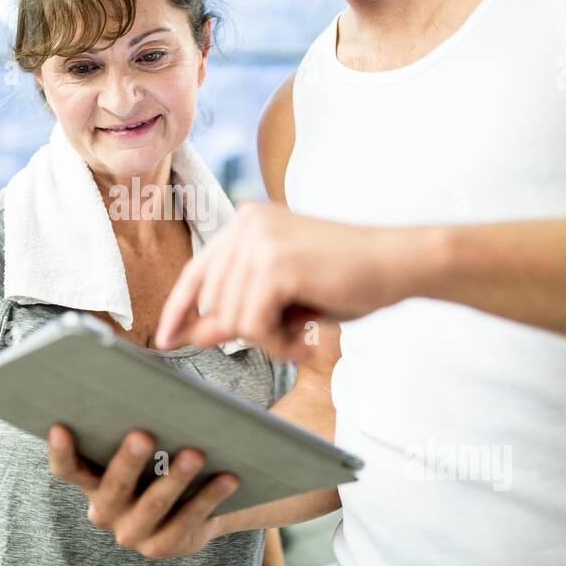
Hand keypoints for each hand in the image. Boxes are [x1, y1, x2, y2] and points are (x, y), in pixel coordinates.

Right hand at [46, 425, 239, 559]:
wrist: (193, 503)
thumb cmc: (161, 453)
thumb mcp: (144, 439)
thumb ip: (133, 417)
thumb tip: (140, 378)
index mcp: (90, 482)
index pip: (68, 470)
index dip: (61, 452)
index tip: (61, 426)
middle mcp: (105, 512)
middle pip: (113, 488)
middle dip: (128, 461)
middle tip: (143, 435)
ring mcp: (133, 534)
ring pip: (153, 506)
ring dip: (175, 479)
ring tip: (195, 454)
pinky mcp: (164, 546)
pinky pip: (187, 522)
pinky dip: (208, 497)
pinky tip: (228, 477)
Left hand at [156, 202, 426, 359]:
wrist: (399, 263)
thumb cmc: (348, 280)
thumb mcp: (285, 299)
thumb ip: (240, 311)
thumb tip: (194, 334)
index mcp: (247, 222)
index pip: (197, 271)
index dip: (179, 308)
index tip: (165, 339)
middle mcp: (246, 223)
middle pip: (213, 302)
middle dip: (247, 331)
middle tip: (290, 336)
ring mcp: (259, 240)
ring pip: (231, 318)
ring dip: (266, 340)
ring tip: (302, 333)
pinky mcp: (275, 264)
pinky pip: (252, 325)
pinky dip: (277, 343)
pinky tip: (305, 337)